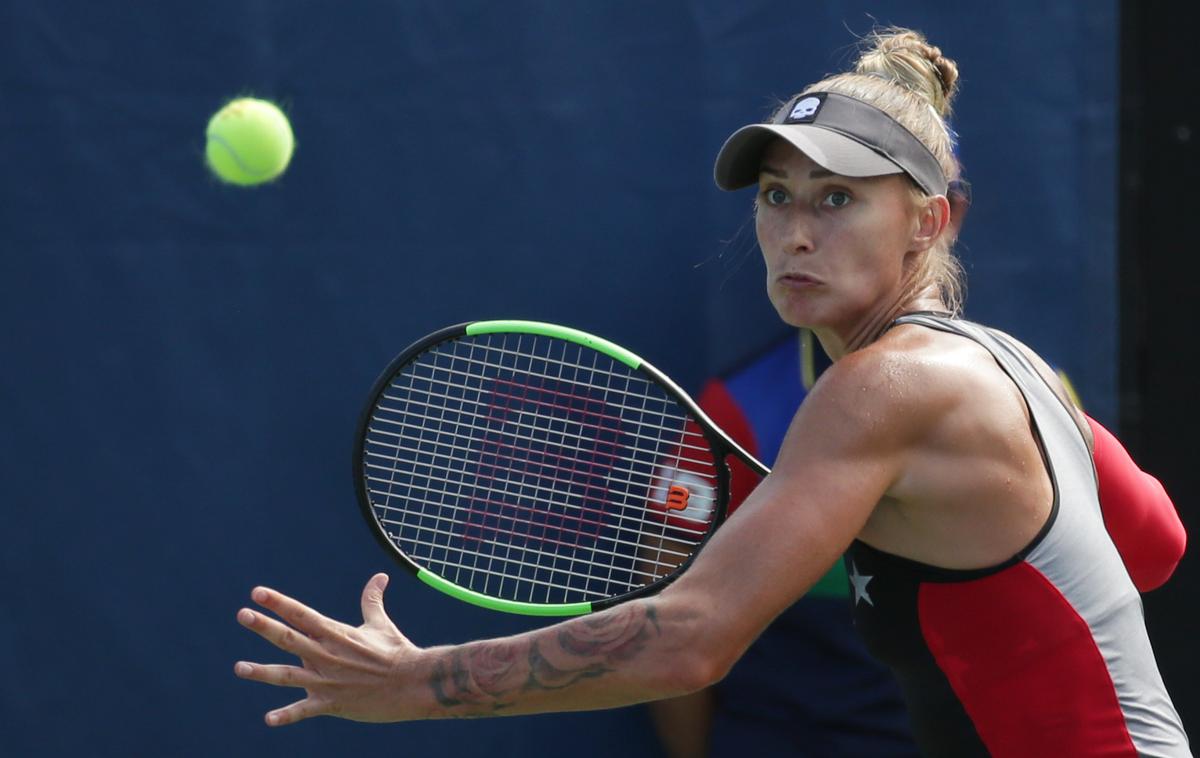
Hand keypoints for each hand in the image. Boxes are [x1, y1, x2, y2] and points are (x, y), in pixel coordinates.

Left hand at [235, 573, 420, 725]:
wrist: (412, 683)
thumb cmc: (397, 652)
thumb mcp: (381, 623)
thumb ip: (372, 600)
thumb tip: (380, 576)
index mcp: (336, 633)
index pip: (301, 614)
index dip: (279, 603)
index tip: (257, 593)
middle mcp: (327, 655)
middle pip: (289, 638)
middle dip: (264, 626)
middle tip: (242, 614)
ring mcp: (327, 680)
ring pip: (288, 675)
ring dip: (262, 671)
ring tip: (239, 668)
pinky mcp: (332, 703)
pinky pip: (305, 710)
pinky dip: (287, 715)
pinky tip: (269, 719)